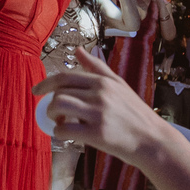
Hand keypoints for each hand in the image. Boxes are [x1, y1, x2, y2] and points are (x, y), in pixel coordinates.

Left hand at [33, 49, 171, 165]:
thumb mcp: (119, 85)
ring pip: (59, 107)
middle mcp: (100, 94)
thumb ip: (97, 67)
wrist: (153, 140)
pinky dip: (59, 133)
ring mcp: (99, 113)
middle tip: (54, 114)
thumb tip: (78, 50)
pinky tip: (65, 135)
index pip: (65, 77)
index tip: (36, 91)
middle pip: (60, 93)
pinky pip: (65, 130)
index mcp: (103, 82)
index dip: (46, 83)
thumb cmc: (135, 113)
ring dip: (52, 116)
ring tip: (59, 122)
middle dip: (50, 103)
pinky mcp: (98, 134)